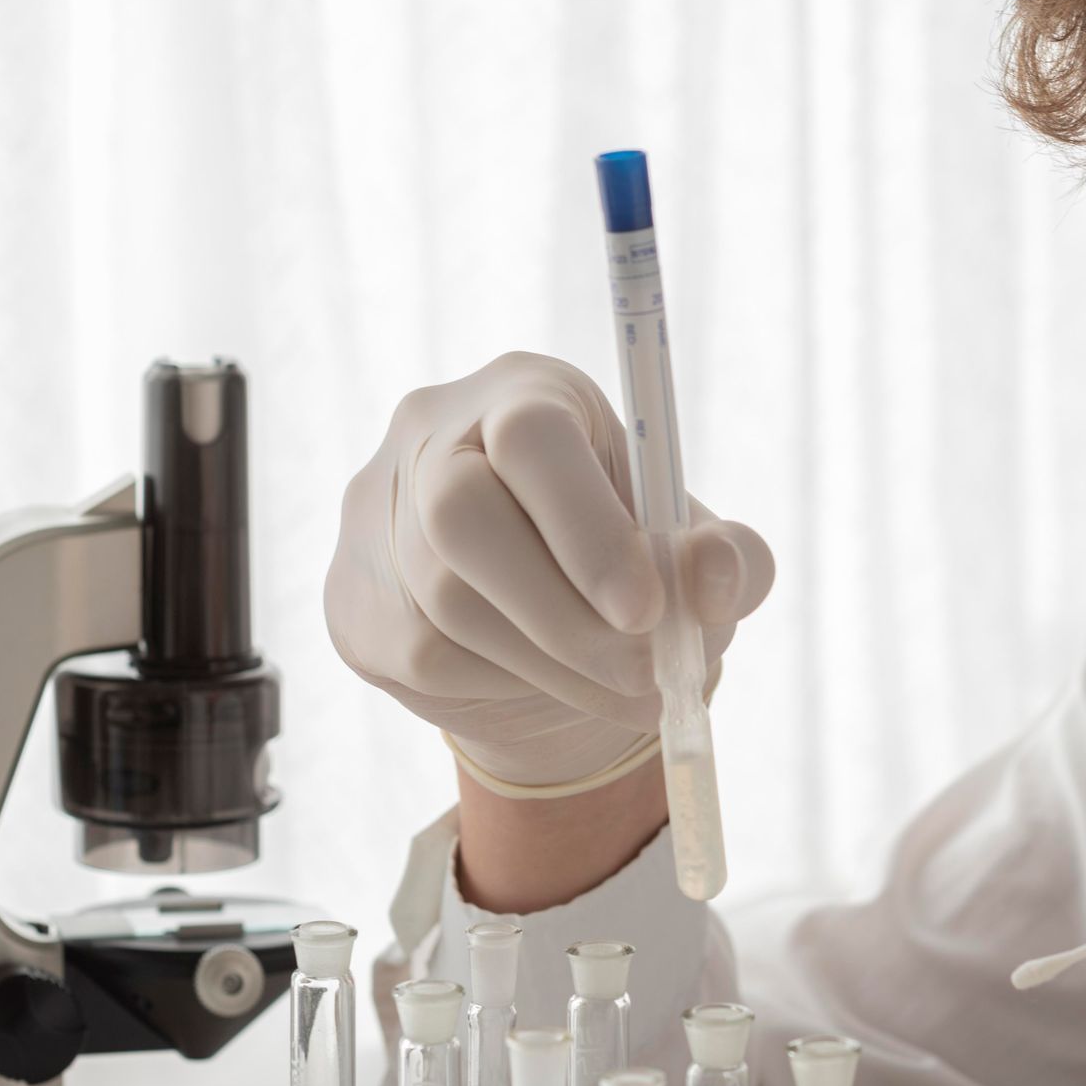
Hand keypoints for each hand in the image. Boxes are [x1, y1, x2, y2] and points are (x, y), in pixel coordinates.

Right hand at [324, 351, 773, 787]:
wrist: (549, 638)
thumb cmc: (632, 568)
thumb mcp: (696, 557)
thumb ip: (729, 558)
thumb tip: (717, 572)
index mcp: (527, 393)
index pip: (533, 435)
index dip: (589, 527)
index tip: (648, 609)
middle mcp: (434, 436)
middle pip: (463, 514)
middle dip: (566, 615)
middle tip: (647, 673)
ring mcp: (380, 516)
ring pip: (447, 603)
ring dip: (554, 664)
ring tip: (631, 692)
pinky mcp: (356, 598)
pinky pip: (426, 654)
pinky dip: (510, 683)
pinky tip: (558, 684)